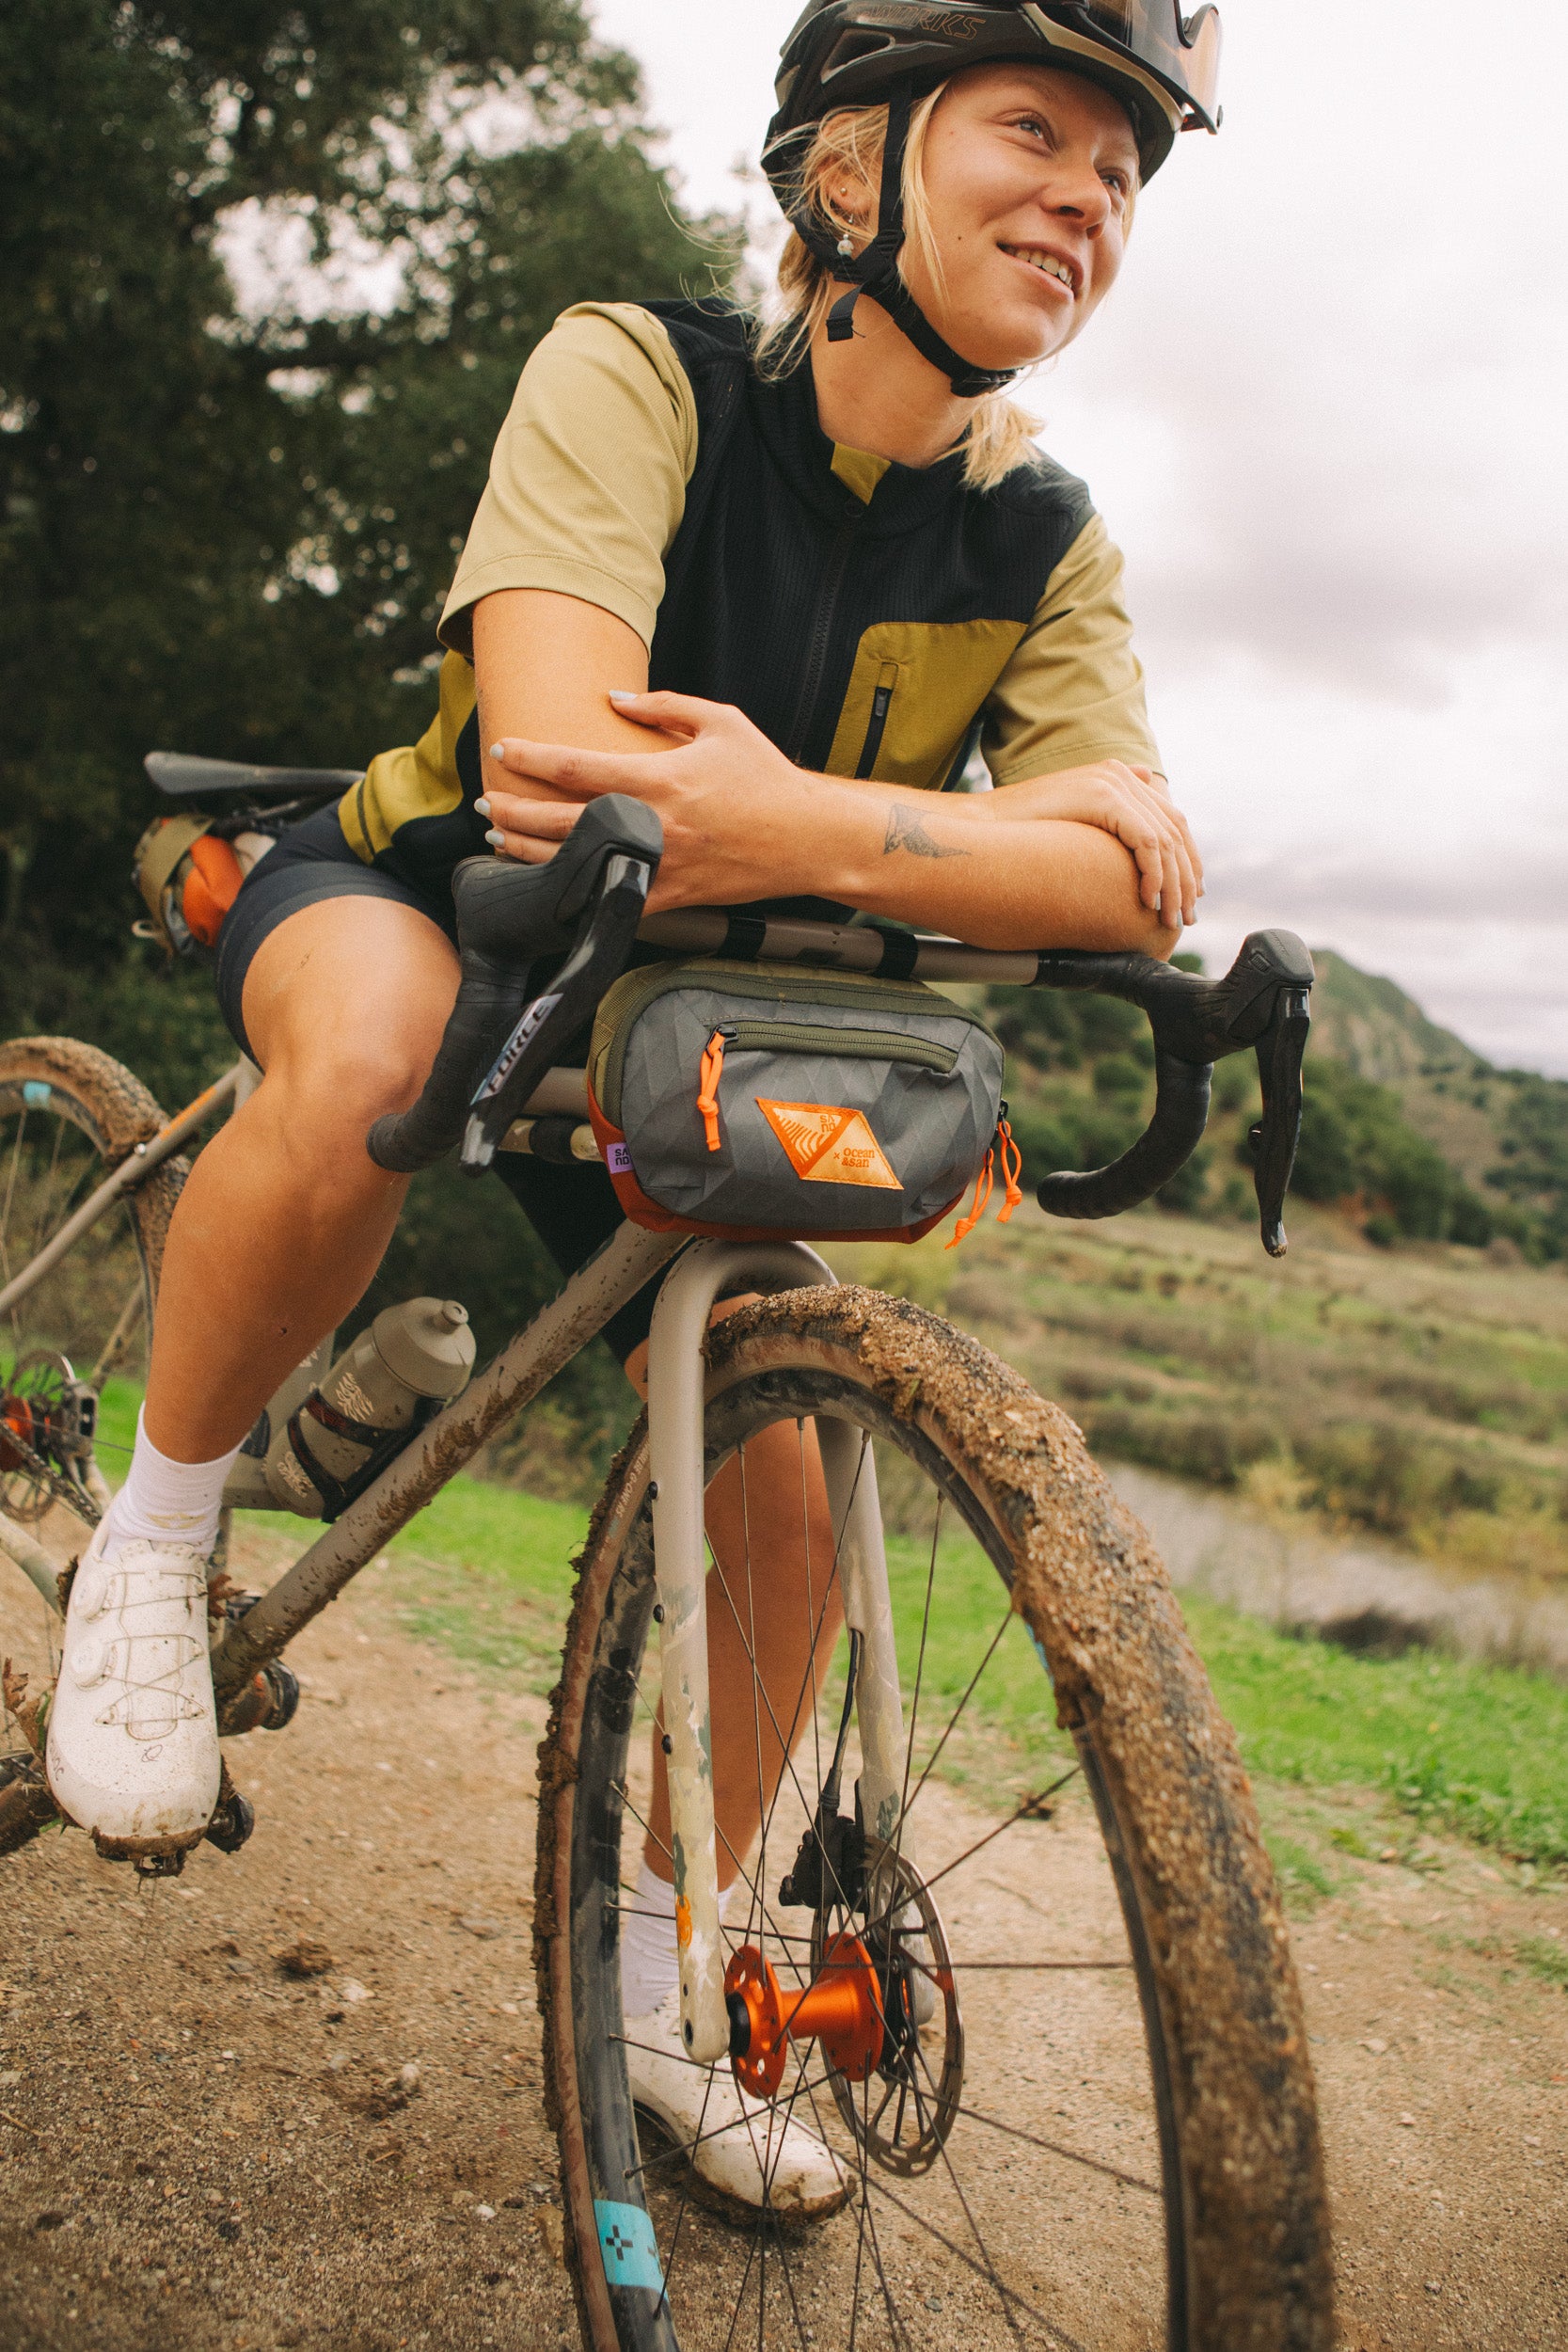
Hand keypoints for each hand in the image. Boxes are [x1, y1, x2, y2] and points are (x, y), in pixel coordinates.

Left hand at [478, 690, 815, 912]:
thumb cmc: (765, 777)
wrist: (807, 838)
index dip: (532, 758)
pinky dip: (576, 893)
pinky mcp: (672, 895)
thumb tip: (614, 698)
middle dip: (514, 811)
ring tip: (500, 838)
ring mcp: (660, 865)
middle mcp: (654, 824)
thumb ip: (664, 705)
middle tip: (484, 802)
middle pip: (562, 821)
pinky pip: (612, 898)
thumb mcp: (721, 722)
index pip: (577, 766)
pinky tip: (550, 885)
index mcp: (661, 778)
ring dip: (531, 852)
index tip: (503, 749)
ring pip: (578, 865)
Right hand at [983, 761, 1201, 927]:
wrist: (982, 829)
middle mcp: (1120, 774)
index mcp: (1116, 777)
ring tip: (1170, 917)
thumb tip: (1134, 848)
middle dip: (1185, 877)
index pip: (1170, 818)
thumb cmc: (1019, 838)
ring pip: (1166, 839)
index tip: (1188, 895)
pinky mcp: (1105, 797)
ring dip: (1173, 883)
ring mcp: (1113, 782)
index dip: (1185, 859)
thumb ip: (1103, 827)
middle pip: (1176, 828)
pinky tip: (1148, 901)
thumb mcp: (1071, 829)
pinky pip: (1148, 841)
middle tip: (1186, 915)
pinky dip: (1154, 874)